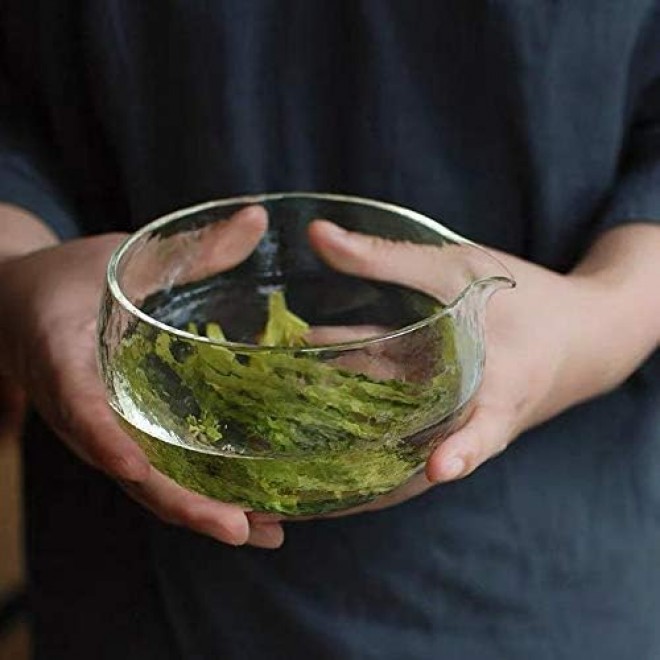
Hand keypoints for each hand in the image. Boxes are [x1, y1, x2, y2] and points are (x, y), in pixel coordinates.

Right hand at [0, 206, 284, 548]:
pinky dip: (193, 493)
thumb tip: (258, 218)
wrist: (21, 306)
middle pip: (123, 466)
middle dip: (179, 502)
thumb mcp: (122, 256)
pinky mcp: (116, 433)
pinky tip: (245, 507)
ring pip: (142, 482)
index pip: (77, 404)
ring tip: (262, 532)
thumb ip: (189, 247)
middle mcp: (76, 407)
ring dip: (196, 512)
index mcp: (61, 356)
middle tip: (241, 528)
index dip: (105, 438)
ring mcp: (96, 428)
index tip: (138, 469)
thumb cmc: (70, 277)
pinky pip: (153, 470)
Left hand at [252, 220, 659, 521]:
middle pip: (415, 453)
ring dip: (346, 458)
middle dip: (358, 466)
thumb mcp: (459, 269)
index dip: (463, 451)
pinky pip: (395, 439)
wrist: (577, 336)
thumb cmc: (523, 299)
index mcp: (500, 390)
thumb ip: (387, 258)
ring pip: (397, 454)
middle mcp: (475, 423)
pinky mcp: (441, 425)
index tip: (441, 467)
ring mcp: (456, 430)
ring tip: (279, 463)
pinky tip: (301, 422)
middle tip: (293, 471)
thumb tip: (315, 234)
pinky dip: (354, 436)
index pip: (483, 430)